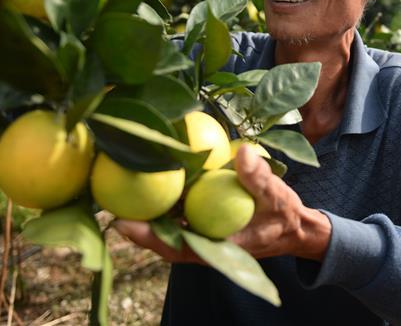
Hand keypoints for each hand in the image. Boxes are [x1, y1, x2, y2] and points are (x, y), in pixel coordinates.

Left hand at [113, 146, 331, 262]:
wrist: (295, 227)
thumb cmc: (285, 215)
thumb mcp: (276, 196)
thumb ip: (257, 178)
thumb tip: (242, 152)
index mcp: (217, 248)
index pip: (175, 247)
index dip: (147, 238)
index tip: (121, 225)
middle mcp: (203, 244)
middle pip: (161, 236)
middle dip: (134, 223)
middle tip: (105, 200)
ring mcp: (202, 233)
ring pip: (167, 224)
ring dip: (146, 209)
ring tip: (117, 186)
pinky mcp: (204, 222)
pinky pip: (178, 212)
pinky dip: (165, 199)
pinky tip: (151, 177)